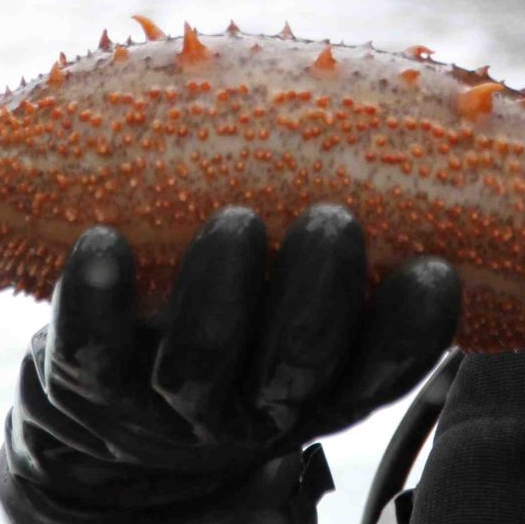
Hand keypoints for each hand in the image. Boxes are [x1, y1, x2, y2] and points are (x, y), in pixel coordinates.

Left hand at [4, 203, 460, 510]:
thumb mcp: (306, 284)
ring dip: (220, 295)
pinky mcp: (88, 387)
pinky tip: (102, 241)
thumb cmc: (246, 312)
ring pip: (198, 367)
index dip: (412, 329)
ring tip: (238, 220)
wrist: (118, 423)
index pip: (386, 364)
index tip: (435, 268)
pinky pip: (89, 354)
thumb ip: (359, 214)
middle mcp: (256, 402)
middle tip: (333, 222)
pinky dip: (97, 300)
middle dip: (316, 298)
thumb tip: (429, 99)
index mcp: (327, 378)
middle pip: (296, 369)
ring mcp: (170, 403)